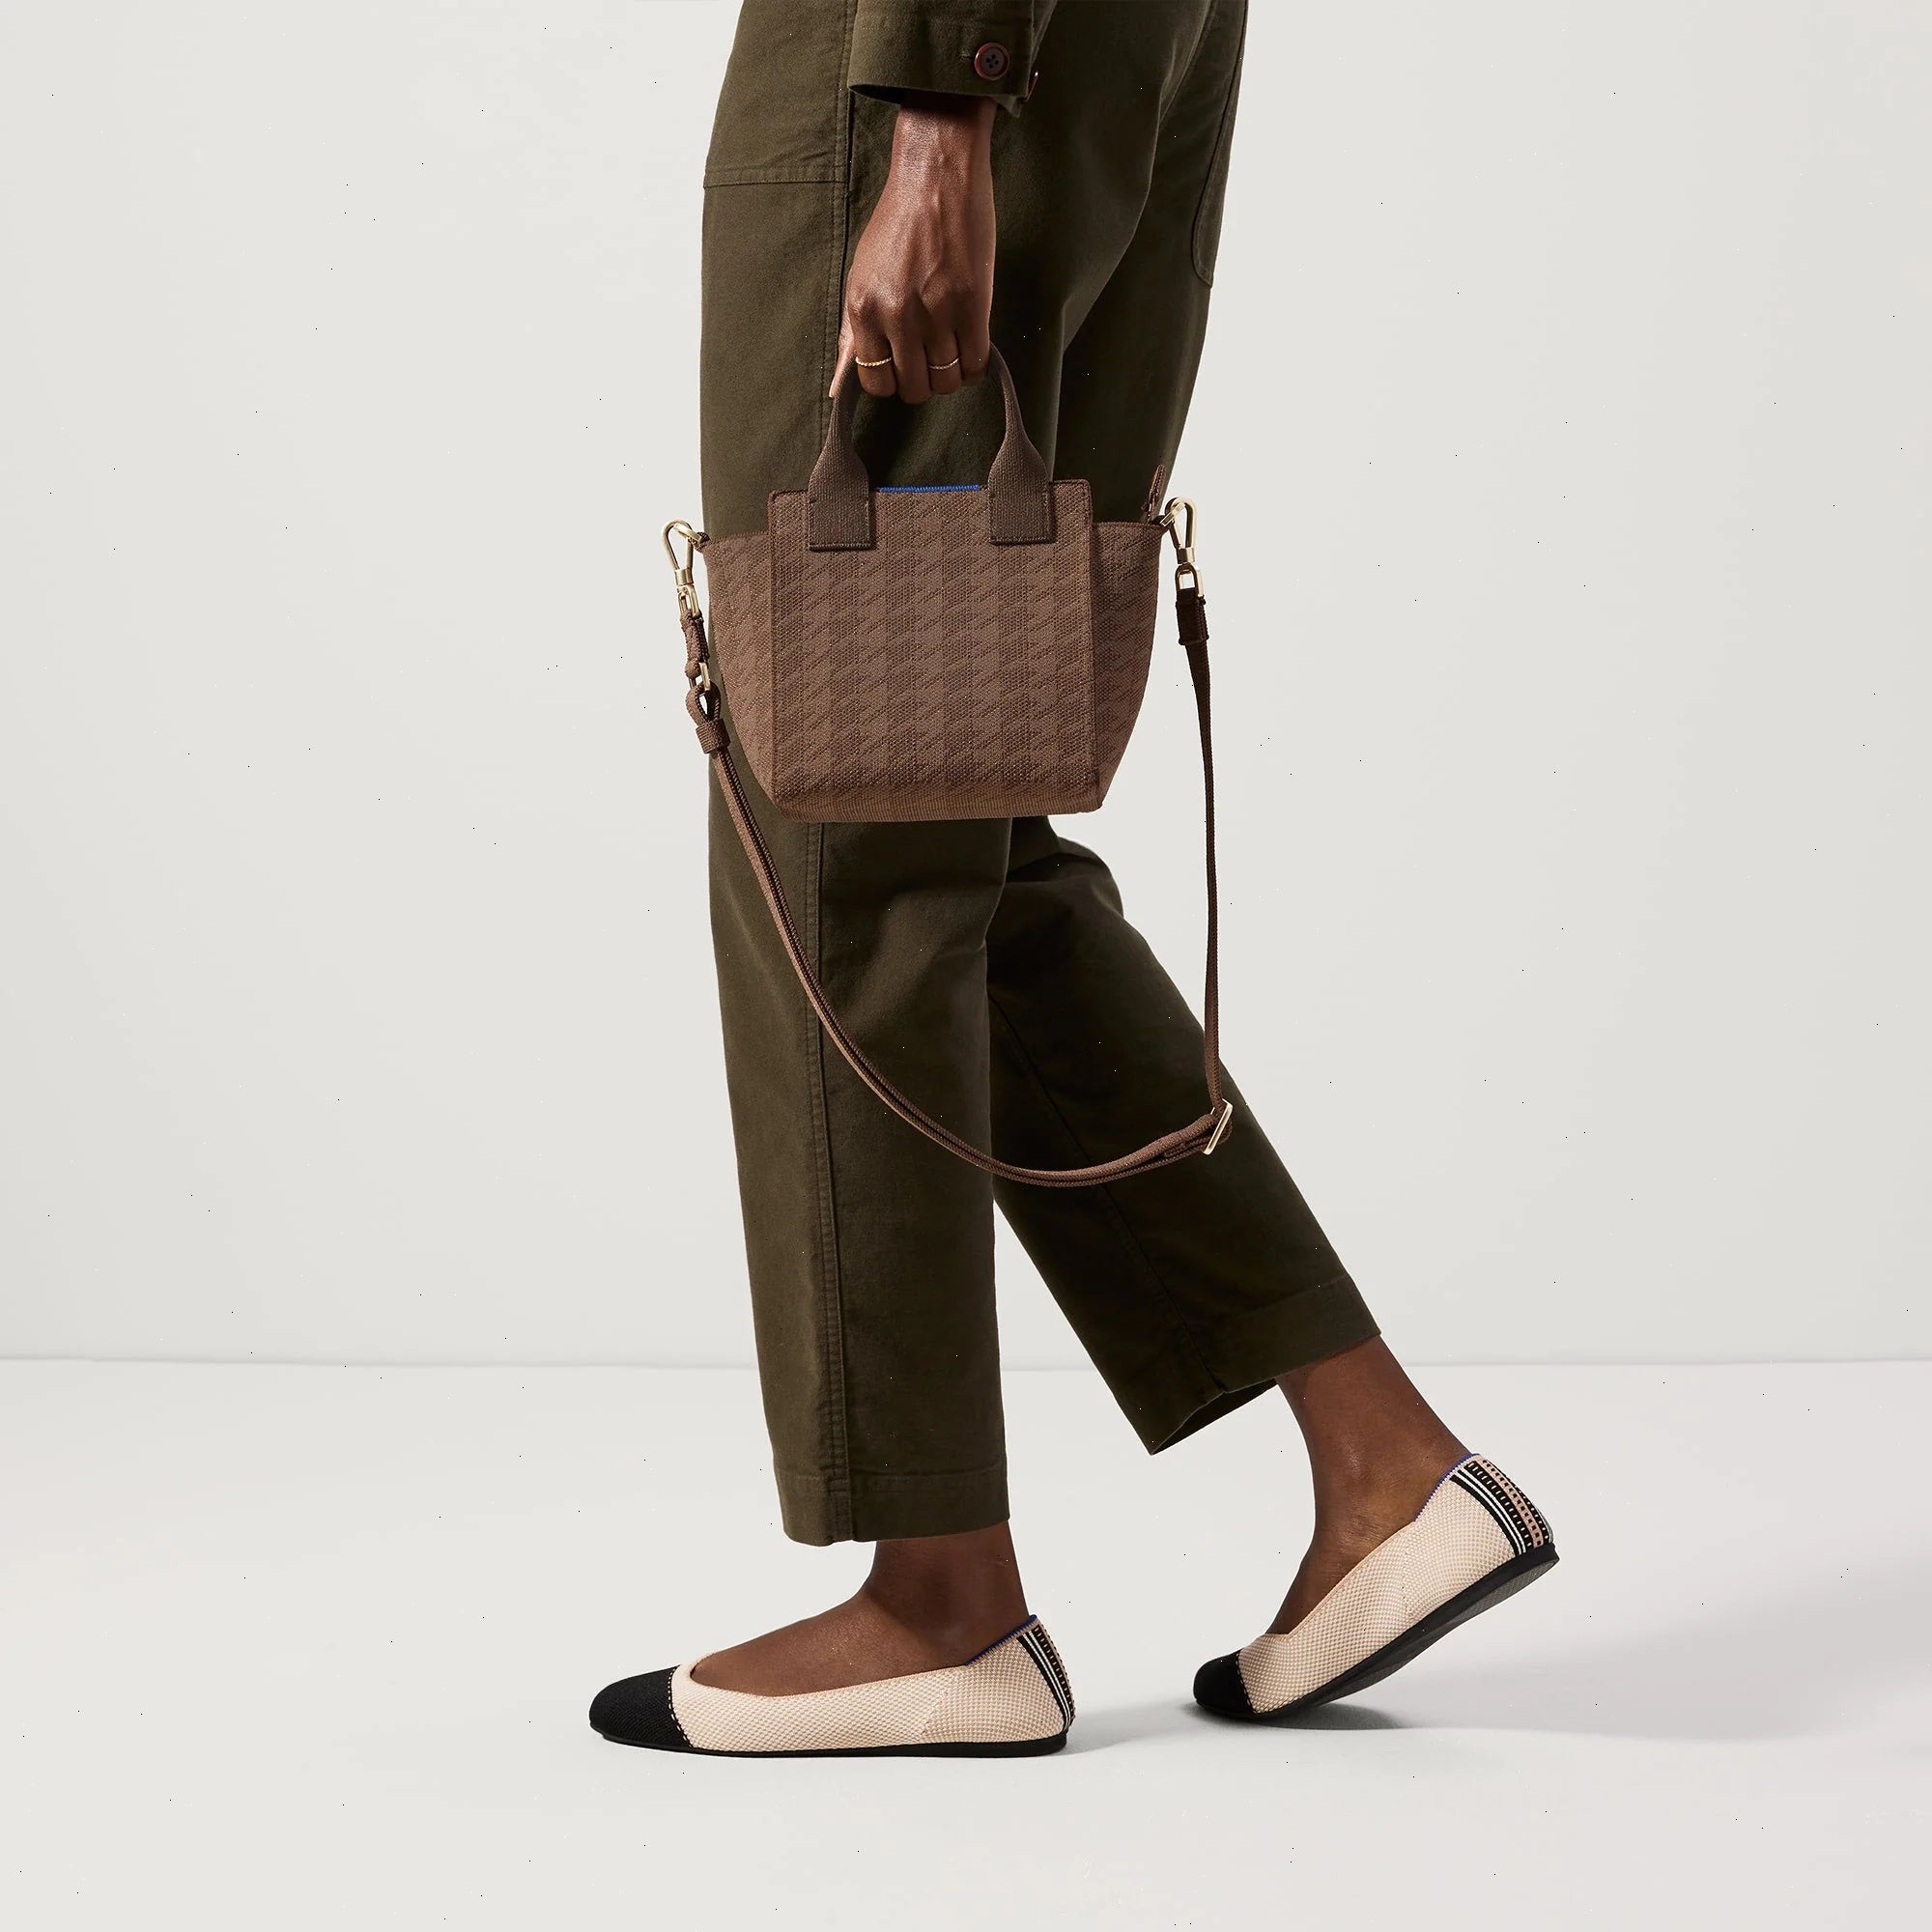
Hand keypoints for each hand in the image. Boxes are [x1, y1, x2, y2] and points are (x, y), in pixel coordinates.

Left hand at [831, 94, 995, 404]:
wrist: (935, 175)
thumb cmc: (897, 222)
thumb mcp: (862, 274)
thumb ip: (855, 327)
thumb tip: (843, 378)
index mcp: (863, 309)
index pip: (875, 382)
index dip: (892, 380)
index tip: (903, 366)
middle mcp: (896, 316)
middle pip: (913, 388)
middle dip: (924, 382)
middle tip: (931, 360)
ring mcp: (936, 313)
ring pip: (947, 381)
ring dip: (951, 375)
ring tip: (953, 351)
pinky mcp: (972, 305)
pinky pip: (975, 362)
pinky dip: (975, 365)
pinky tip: (972, 347)